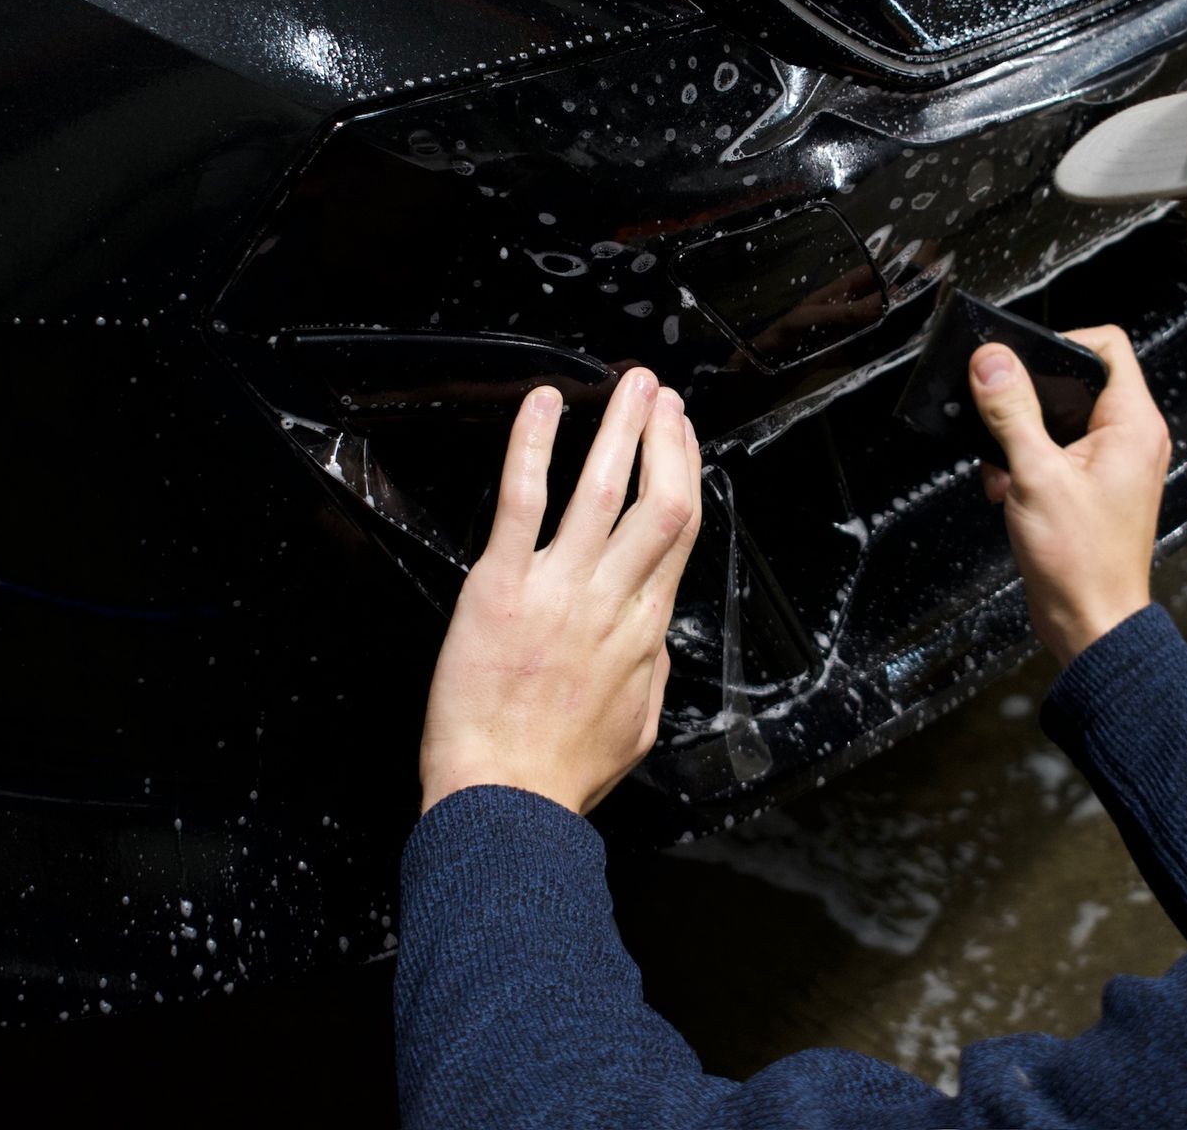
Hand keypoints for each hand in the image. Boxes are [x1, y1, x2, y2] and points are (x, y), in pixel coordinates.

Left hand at [419, 368, 702, 815]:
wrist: (504, 803)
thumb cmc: (560, 775)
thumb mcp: (636, 728)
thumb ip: (650, 673)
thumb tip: (655, 640)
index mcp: (644, 631)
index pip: (679, 534)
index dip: (684, 474)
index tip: (680, 439)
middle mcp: (611, 601)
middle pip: (659, 502)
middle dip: (665, 438)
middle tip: (660, 394)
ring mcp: (559, 590)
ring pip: (603, 491)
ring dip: (621, 428)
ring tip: (628, 384)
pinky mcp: (501, 588)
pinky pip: (523, 503)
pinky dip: (534, 447)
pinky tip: (543, 405)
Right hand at [970, 326, 1169, 664]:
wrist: (1090, 623)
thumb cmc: (1081, 562)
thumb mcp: (1035, 475)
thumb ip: (1011, 412)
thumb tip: (992, 361)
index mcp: (1133, 424)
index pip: (1106, 346)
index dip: (1058, 345)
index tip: (1018, 365)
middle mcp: (1130, 439)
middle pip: (1072, 383)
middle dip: (1026, 404)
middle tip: (1001, 423)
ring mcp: (1111, 464)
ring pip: (1055, 421)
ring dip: (1019, 440)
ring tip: (1005, 470)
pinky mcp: (1090, 488)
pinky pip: (1052, 454)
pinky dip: (1024, 466)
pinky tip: (1009, 493)